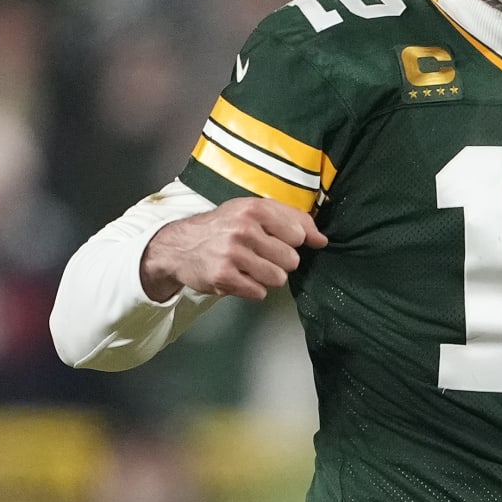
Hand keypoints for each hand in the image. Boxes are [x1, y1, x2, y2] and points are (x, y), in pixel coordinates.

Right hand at [140, 197, 327, 301]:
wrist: (179, 245)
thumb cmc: (223, 227)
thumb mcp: (254, 211)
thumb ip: (292, 220)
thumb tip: (322, 240)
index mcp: (255, 209)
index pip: (299, 233)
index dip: (291, 241)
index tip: (277, 240)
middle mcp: (244, 229)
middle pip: (292, 259)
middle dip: (280, 261)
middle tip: (260, 255)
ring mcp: (232, 254)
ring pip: (278, 278)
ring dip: (267, 277)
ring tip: (250, 266)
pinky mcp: (223, 277)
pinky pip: (259, 292)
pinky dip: (252, 288)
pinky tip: (238, 276)